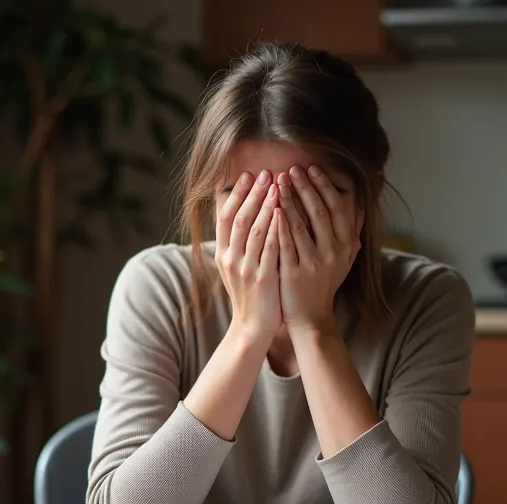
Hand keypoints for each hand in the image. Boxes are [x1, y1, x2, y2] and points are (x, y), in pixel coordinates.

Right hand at [216, 169, 281, 342]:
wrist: (253, 327)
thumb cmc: (250, 293)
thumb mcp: (236, 266)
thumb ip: (238, 241)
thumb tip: (242, 211)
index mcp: (222, 254)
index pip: (224, 217)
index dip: (235, 194)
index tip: (247, 175)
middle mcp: (230, 259)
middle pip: (239, 219)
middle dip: (252, 193)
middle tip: (265, 173)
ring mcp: (245, 269)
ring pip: (254, 230)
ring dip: (265, 205)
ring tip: (277, 185)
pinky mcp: (262, 279)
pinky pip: (270, 249)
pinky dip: (276, 229)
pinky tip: (284, 213)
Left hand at [275, 165, 359, 332]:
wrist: (310, 317)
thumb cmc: (324, 284)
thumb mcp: (344, 259)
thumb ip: (352, 231)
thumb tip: (360, 204)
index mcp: (346, 245)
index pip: (337, 208)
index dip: (325, 186)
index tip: (312, 168)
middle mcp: (333, 252)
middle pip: (319, 212)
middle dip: (305, 187)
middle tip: (292, 169)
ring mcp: (314, 263)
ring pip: (301, 225)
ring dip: (290, 200)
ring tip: (277, 182)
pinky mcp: (295, 273)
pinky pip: (286, 244)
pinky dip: (279, 224)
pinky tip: (271, 209)